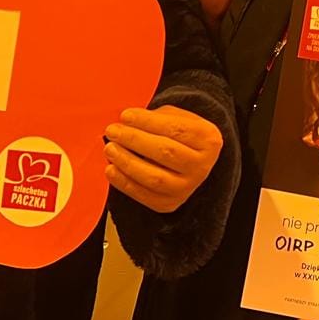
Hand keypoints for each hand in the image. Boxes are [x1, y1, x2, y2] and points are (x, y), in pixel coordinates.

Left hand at [104, 104, 222, 212]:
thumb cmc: (178, 134)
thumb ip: (155, 118)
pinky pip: (144, 195)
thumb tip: (126, 122)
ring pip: (155, 177)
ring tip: (110, 148)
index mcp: (208, 139)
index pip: (176, 129)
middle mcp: (202, 166)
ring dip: (127, 162)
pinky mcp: (170, 204)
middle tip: (113, 131)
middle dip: (135, 140)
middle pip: (166, 152)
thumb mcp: (176, 117)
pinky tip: (111, 169)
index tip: (125, 115)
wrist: (189, 161)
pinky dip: (124, 183)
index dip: (148, 122)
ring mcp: (187, 188)